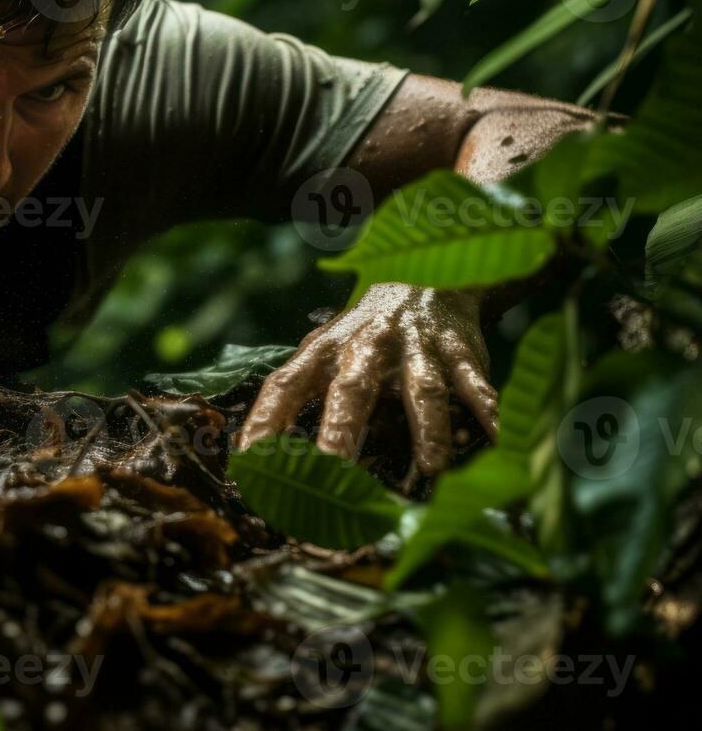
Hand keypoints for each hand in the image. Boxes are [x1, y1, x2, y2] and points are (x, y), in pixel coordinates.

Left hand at [234, 283, 498, 476]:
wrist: (422, 276)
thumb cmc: (361, 333)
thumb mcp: (325, 350)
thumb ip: (299, 390)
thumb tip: (259, 453)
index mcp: (325, 349)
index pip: (286, 385)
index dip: (266, 420)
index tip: (249, 462)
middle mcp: (366, 345)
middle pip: (352, 389)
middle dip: (341, 430)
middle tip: (332, 472)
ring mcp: (415, 346)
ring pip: (421, 388)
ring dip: (427, 428)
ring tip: (431, 468)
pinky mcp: (457, 349)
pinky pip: (473, 381)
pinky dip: (486, 408)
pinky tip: (498, 437)